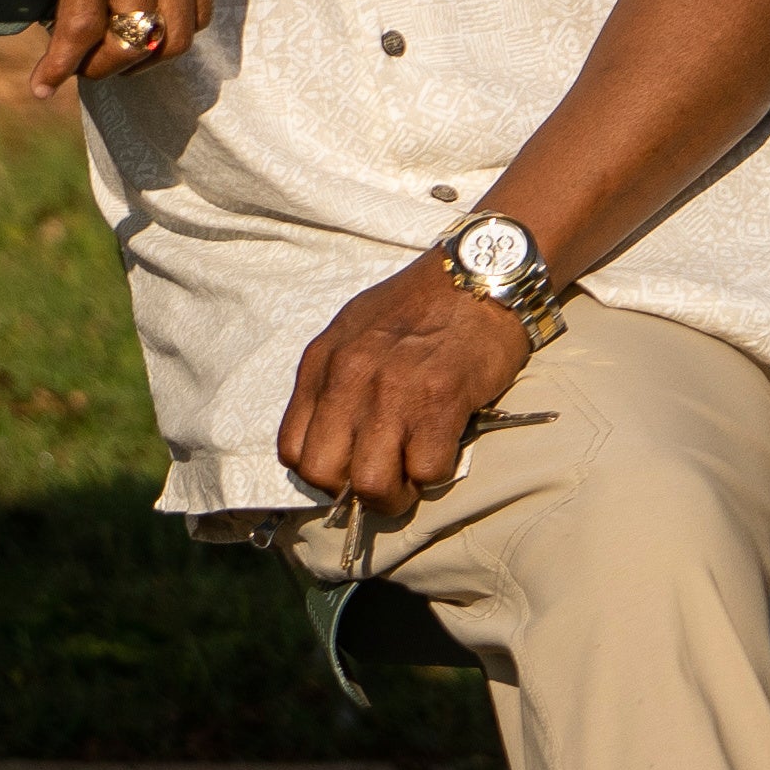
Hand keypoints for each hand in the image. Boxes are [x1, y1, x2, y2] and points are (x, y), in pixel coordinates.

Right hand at [0, 0, 219, 95]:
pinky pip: (79, 33)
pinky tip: (42, 81)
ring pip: (127, 44)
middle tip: (103, 65)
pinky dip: (60, 65)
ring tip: (73, 70)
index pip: (198, 17)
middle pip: (170, 40)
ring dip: (98, 69)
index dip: (163, 44)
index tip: (133, 48)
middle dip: (135, 64)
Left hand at [274, 258, 529, 524]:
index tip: (348, 468)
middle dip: (353, 493)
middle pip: (323, 476)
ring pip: (373, 485)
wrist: (478, 276)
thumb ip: (334, 381)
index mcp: (321, 363)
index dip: (320, 472)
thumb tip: (333, 438)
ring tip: (414, 475)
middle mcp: (347, 379)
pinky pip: (427, 471)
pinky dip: (437, 473)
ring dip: (396, 494)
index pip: (292, 450)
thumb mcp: (353, 332)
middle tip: (383, 481)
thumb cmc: (418, 306)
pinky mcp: (439, 403)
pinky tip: (445, 446)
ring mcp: (391, 393)